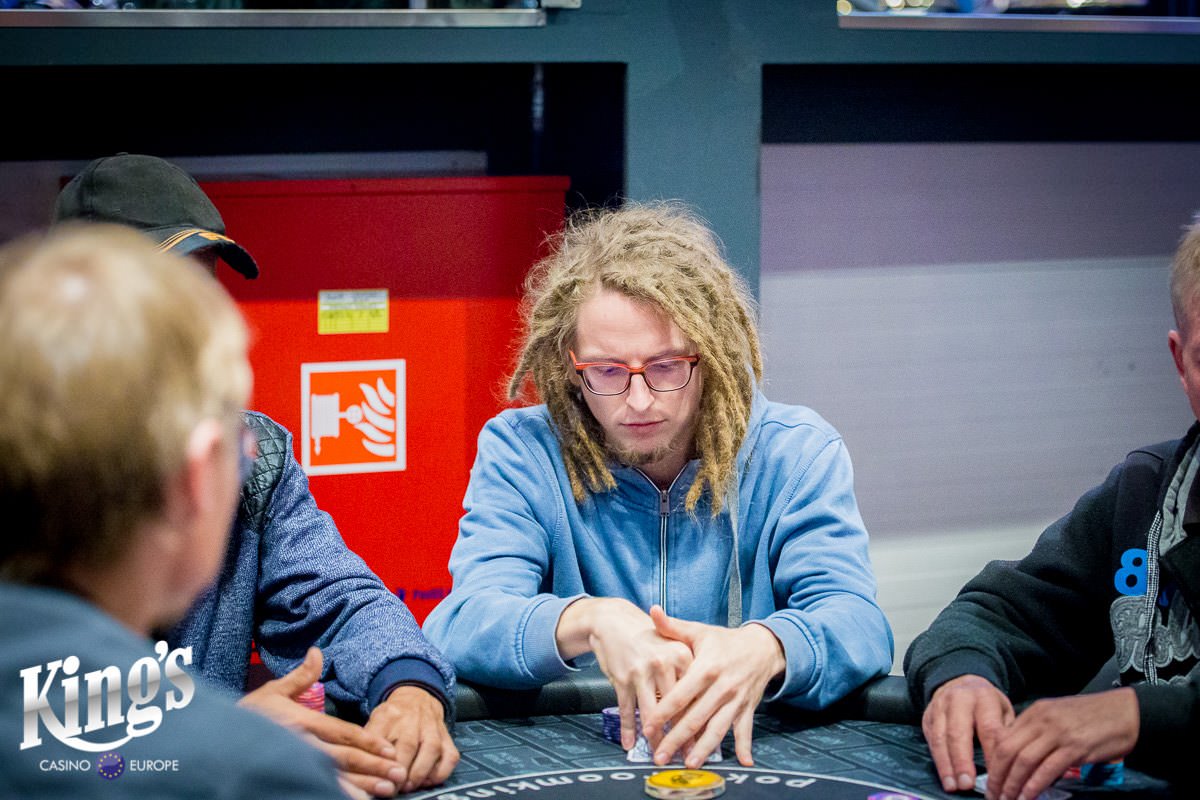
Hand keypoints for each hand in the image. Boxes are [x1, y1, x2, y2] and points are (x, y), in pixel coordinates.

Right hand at [239, 647, 406, 797]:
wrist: (211, 741)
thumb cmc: (245, 716)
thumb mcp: (272, 692)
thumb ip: (300, 677)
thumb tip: (317, 652)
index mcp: (300, 721)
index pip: (341, 731)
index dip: (368, 740)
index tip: (389, 749)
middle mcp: (299, 744)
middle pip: (342, 757)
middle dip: (372, 766)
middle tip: (398, 774)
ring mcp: (291, 764)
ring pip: (331, 777)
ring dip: (360, 785)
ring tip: (383, 791)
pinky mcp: (282, 778)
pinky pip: (312, 788)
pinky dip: (334, 794)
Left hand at [364, 686, 458, 792]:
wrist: (417, 696)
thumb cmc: (392, 716)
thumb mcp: (374, 721)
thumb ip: (368, 741)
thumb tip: (359, 768)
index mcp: (389, 715)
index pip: (381, 737)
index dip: (380, 760)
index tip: (377, 777)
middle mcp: (412, 719)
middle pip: (407, 745)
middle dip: (400, 770)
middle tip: (392, 788)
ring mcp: (432, 727)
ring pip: (431, 749)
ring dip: (419, 772)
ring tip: (408, 786)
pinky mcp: (446, 736)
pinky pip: (450, 756)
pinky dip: (441, 772)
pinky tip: (428, 781)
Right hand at [556, 597, 692, 749]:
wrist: (614, 620)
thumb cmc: (647, 636)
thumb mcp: (673, 645)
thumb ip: (688, 670)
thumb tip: (703, 703)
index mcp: (681, 654)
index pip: (695, 692)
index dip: (700, 718)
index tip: (705, 738)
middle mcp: (663, 663)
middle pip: (675, 707)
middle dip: (681, 735)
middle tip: (687, 754)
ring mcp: (641, 672)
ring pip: (651, 713)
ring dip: (655, 737)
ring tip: (660, 753)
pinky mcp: (622, 679)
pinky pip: (627, 709)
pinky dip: (628, 728)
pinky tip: (629, 742)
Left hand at [642, 605, 785, 767]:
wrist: (762, 646)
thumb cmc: (724, 641)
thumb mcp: (699, 631)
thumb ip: (673, 626)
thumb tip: (652, 610)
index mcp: (707, 667)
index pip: (682, 694)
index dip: (664, 711)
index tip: (649, 726)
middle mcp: (722, 687)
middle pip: (696, 717)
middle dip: (677, 738)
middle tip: (660, 755)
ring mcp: (736, 700)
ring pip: (718, 728)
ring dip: (703, 748)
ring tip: (688, 764)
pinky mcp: (747, 709)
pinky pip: (745, 730)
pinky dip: (744, 746)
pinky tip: (743, 762)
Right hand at [922, 674, 1013, 792]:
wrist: (959, 680)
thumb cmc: (986, 701)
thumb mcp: (1003, 709)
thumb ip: (1006, 731)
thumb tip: (1008, 762)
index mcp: (983, 697)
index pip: (988, 728)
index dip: (991, 754)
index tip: (996, 775)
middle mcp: (958, 699)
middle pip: (958, 733)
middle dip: (962, 762)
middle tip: (968, 784)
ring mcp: (939, 707)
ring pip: (940, 738)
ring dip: (946, 765)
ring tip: (953, 785)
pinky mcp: (927, 716)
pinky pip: (931, 740)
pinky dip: (938, 760)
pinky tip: (945, 776)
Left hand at [984, 688, 1137, 799]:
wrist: (1127, 711)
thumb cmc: (1094, 717)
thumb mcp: (1058, 715)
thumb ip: (1038, 730)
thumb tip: (1019, 754)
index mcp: (1035, 712)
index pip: (1003, 737)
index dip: (993, 762)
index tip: (991, 779)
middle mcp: (1042, 720)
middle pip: (1008, 750)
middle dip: (997, 776)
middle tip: (993, 794)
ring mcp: (1058, 733)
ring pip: (1024, 761)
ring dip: (1012, 784)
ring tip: (1007, 799)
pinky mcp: (1076, 747)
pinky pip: (1047, 769)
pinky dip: (1034, 785)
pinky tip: (1028, 796)